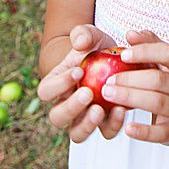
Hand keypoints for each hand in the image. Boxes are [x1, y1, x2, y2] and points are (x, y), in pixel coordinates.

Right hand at [37, 24, 127, 142]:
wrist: (112, 58)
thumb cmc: (94, 47)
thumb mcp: (90, 35)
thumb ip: (83, 33)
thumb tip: (80, 42)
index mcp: (56, 84)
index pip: (46, 90)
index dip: (59, 84)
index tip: (78, 71)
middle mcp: (66, 105)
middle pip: (58, 117)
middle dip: (71, 108)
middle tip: (87, 93)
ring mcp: (84, 117)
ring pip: (78, 134)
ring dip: (87, 125)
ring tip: (100, 110)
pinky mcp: (105, 123)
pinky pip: (105, 132)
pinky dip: (113, 124)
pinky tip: (122, 109)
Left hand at [100, 29, 168, 146]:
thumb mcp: (164, 63)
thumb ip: (149, 45)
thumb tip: (131, 33)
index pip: (168, 53)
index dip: (145, 51)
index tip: (123, 54)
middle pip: (159, 79)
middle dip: (130, 78)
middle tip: (107, 80)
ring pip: (158, 102)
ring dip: (130, 98)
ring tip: (108, 95)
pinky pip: (159, 132)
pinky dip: (143, 131)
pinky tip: (128, 128)